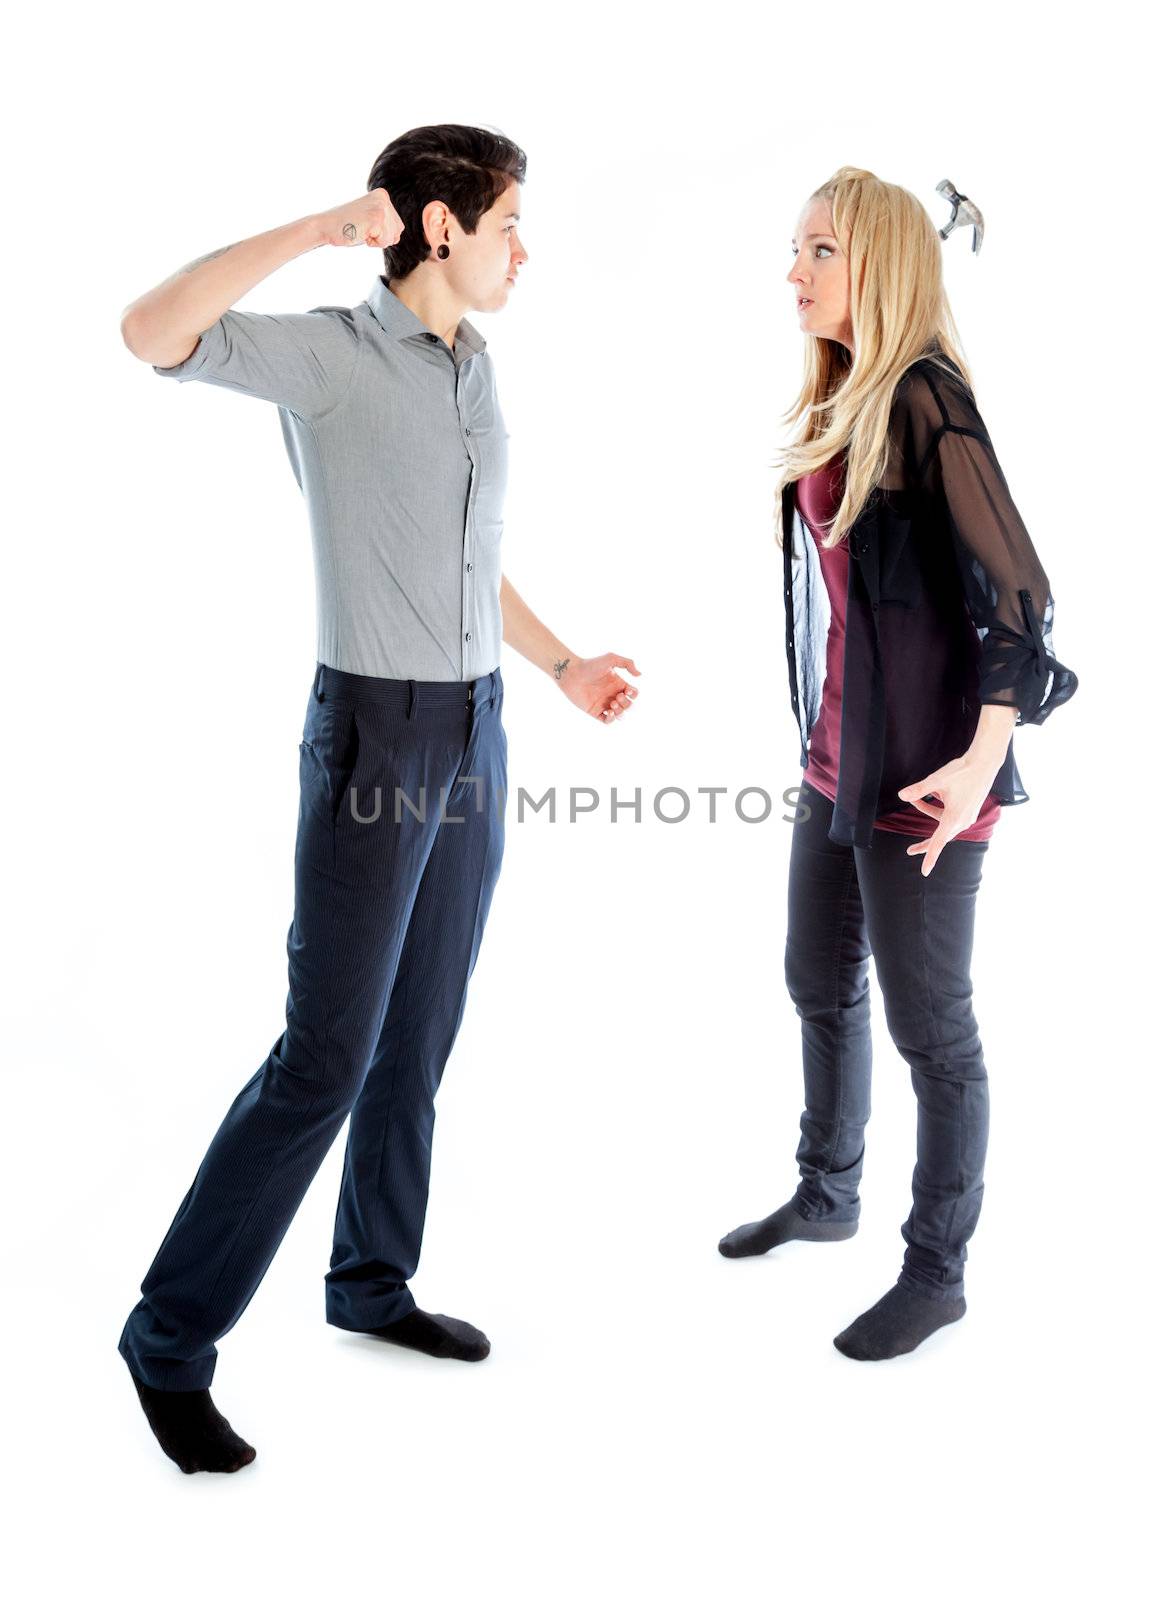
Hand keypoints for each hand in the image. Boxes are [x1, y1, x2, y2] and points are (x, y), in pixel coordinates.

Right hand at [315, 189, 404, 249]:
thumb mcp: (370, 218)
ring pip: (392, 238)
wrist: (325, 226)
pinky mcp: (377, 218)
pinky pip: (385, 242)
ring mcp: (381, 207)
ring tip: (361, 230)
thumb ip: (386, 221)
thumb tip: (399, 234)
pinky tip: (360, 232)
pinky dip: (372, 243)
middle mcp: (383, 198)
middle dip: (381, 237)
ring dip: (376, 240)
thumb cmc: (347, 226)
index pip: (398, 226)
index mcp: (382, 195)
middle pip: (398, 232)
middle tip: (362, 228)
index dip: (382, 233)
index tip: (364, 224)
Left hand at [555, 654, 640, 721]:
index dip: (634, 694)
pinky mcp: (594, 711)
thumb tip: (640, 675)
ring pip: (620, 715)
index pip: (633, 694)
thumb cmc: (590, 664)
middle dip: (626, 703)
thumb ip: (628, 663)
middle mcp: (612, 695)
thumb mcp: (611, 658)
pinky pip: (607, 721)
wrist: (572, 673)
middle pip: (628, 706)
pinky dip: (612, 720)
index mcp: (618, 684)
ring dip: (621, 712)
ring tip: (612, 704)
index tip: (626, 689)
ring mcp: (604, 704)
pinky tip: (609, 712)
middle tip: (617, 697)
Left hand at [896, 755, 994, 875]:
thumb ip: (918, 790)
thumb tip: (901, 795)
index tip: (925, 871)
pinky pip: (949, 817)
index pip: (938, 843)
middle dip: (925, 842)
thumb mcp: (936, 780)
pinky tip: (934, 794)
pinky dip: (937, 809)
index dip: (930, 857)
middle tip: (910, 850)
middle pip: (939, 837)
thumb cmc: (962, 771)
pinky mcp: (969, 810)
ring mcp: (967, 816)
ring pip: (942, 823)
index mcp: (954, 818)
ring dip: (928, 813)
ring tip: (916, 799)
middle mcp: (962, 821)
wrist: (984, 763)